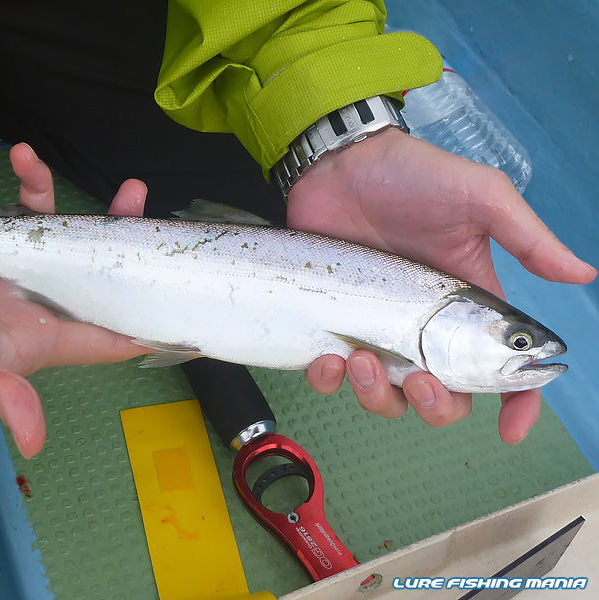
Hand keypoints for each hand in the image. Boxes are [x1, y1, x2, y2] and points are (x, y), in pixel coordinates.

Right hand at [0, 143, 147, 457]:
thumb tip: (35, 437)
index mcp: (41, 339)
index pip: (105, 331)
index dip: (142, 316)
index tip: (177, 283)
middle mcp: (28, 306)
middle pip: (83, 261)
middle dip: (109, 227)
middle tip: (133, 191)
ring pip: (32, 226)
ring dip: (34, 190)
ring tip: (25, 154)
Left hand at [295, 129, 595, 443]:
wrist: (340, 163)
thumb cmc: (412, 176)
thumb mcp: (479, 198)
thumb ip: (528, 238)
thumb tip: (585, 274)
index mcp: (466, 307)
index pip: (499, 370)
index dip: (514, 405)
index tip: (512, 431)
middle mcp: (424, 328)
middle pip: (443, 398)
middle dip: (435, 406)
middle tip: (419, 379)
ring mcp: (377, 329)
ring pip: (386, 397)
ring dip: (377, 395)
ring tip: (361, 360)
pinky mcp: (334, 324)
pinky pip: (331, 377)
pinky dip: (328, 380)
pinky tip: (328, 357)